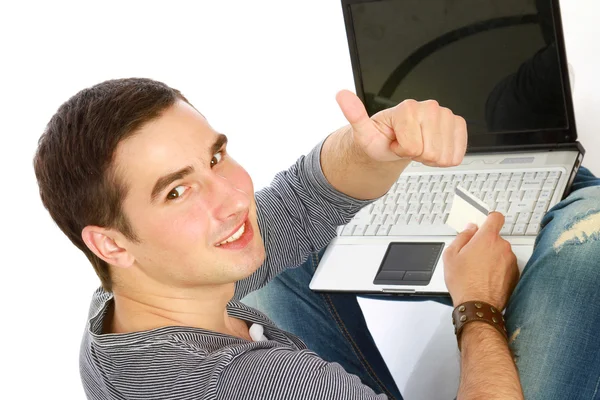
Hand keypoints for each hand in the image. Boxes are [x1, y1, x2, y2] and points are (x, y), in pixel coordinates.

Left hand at [336, 90, 466, 166]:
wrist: (393, 140)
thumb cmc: (380, 138)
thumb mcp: (363, 132)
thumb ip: (354, 115)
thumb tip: (341, 95)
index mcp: (408, 108)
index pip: (412, 148)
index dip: (401, 151)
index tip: (395, 143)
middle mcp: (430, 107)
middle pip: (430, 152)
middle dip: (416, 155)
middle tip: (406, 145)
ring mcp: (446, 115)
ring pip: (444, 155)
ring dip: (430, 157)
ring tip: (417, 145)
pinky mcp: (458, 125)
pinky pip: (458, 154)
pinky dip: (444, 157)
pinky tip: (431, 147)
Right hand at [443, 213, 519, 310]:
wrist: (478, 305)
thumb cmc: (464, 282)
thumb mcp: (451, 255)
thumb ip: (462, 237)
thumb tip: (469, 230)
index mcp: (487, 238)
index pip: (495, 217)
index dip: (489, 219)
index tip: (483, 225)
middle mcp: (502, 247)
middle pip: (496, 238)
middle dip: (486, 244)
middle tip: (473, 255)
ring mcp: (510, 261)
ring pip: (501, 253)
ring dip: (493, 258)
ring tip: (478, 271)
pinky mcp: (515, 274)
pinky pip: (506, 266)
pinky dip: (498, 270)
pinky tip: (486, 279)